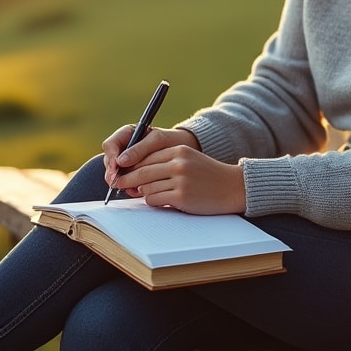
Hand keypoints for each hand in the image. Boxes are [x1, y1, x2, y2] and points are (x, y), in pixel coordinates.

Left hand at [102, 126, 243, 213]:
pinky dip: (152, 201)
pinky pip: (155, 199)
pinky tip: (158, 200)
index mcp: (179, 150)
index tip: (119, 169)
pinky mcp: (182, 196)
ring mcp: (180, 180)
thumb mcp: (188, 159)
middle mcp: (179, 163)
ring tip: (144, 193)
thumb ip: (165, 161)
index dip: (130, 164)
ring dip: (142, 192)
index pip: (146, 155)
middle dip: (127, 178)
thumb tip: (135, 171)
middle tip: (117, 183)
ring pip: (146, 187)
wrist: (232, 187)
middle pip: (142, 171)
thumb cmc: (208, 175)